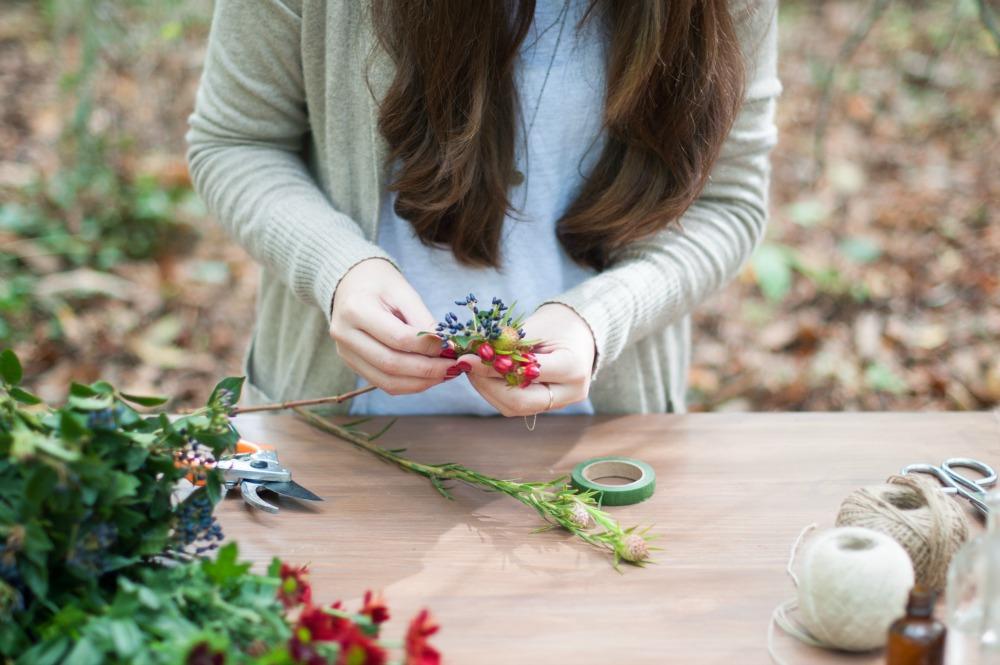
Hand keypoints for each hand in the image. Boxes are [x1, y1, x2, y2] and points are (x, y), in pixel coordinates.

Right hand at [329, 259, 455, 394]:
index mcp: (356, 310)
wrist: (351, 285)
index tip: (450, 347)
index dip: (427, 346)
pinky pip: (383, 383)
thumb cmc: (380, 284)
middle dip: (427, 370)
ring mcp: (345, 354)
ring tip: (445, 374)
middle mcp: (345, 335)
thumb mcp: (404, 292)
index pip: (398, 338)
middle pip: (391, 364)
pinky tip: (429, 377)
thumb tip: (446, 348)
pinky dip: (409, 385)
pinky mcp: (352, 365)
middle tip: (453, 367)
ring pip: (386, 381)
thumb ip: (423, 320)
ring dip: (420, 383)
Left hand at [464, 303, 595, 416]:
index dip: (493, 367)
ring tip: (471, 367)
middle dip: (487, 383)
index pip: (526, 373)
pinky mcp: (547, 405)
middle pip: (520, 401)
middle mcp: (570, 392)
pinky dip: (495, 391)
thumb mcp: (536, 326)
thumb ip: (509, 343)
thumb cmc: (559, 323)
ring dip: (487, 389)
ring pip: (514, 407)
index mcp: (573, 368)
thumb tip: (474, 353)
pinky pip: (516, 405)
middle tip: (466, 364)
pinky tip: (482, 375)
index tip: (468, 357)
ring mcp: (560, 403)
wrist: (580, 333)